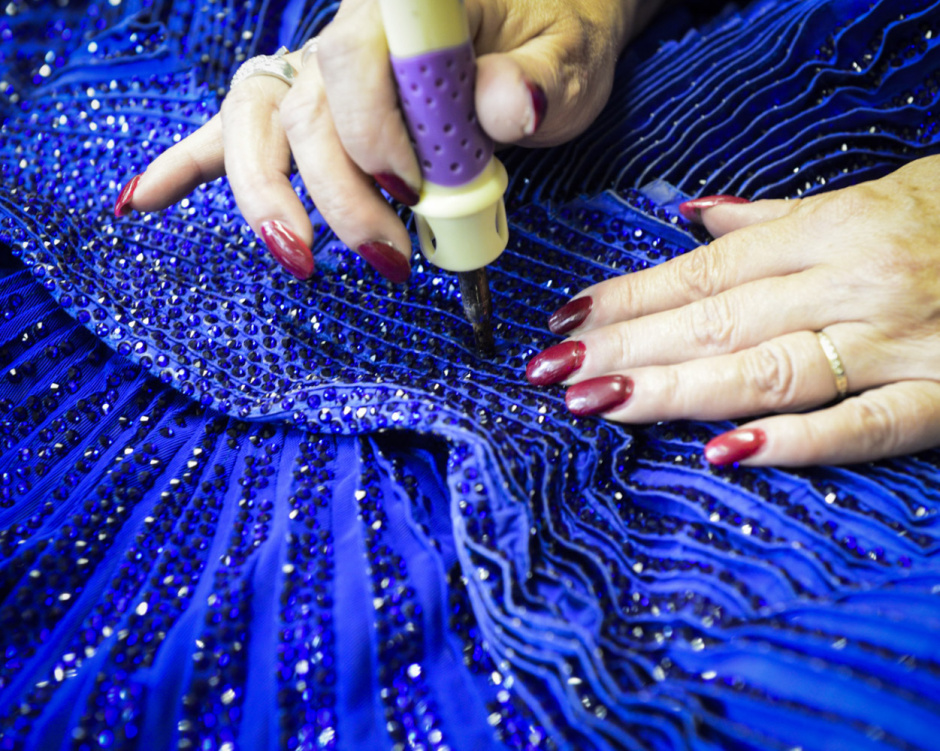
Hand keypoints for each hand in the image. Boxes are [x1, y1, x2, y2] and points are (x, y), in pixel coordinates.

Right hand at [114, 0, 663, 281]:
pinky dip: (186, 166)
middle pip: (303, 113)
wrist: (544, 21)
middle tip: (389, 262)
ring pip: (259, 128)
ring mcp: (318, 71)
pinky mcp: (309, 106)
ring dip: (269, 201)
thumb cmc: (555, 37)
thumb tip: (499, 110)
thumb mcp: (569, 57)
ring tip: (299, 261)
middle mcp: (344, 34)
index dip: (372, 136)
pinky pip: (235, 131)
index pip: (353, 64)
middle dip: (337, 199)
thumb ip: (536, 80)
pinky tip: (140, 203)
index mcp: (402, 7)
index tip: (414, 194)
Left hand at [525, 156, 939, 466]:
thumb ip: (770, 220)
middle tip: (552, 372)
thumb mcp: (868, 195)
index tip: (568, 320)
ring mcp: (896, 343)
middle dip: (626, 348)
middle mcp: (849, 285)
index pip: (701, 273)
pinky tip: (726, 454)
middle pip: (714, 322)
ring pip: (767, 370)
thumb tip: (690, 221)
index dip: (629, 298)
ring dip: (675, 390)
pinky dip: (798, 441)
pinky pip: (866, 427)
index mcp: (827, 235)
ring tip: (599, 404)